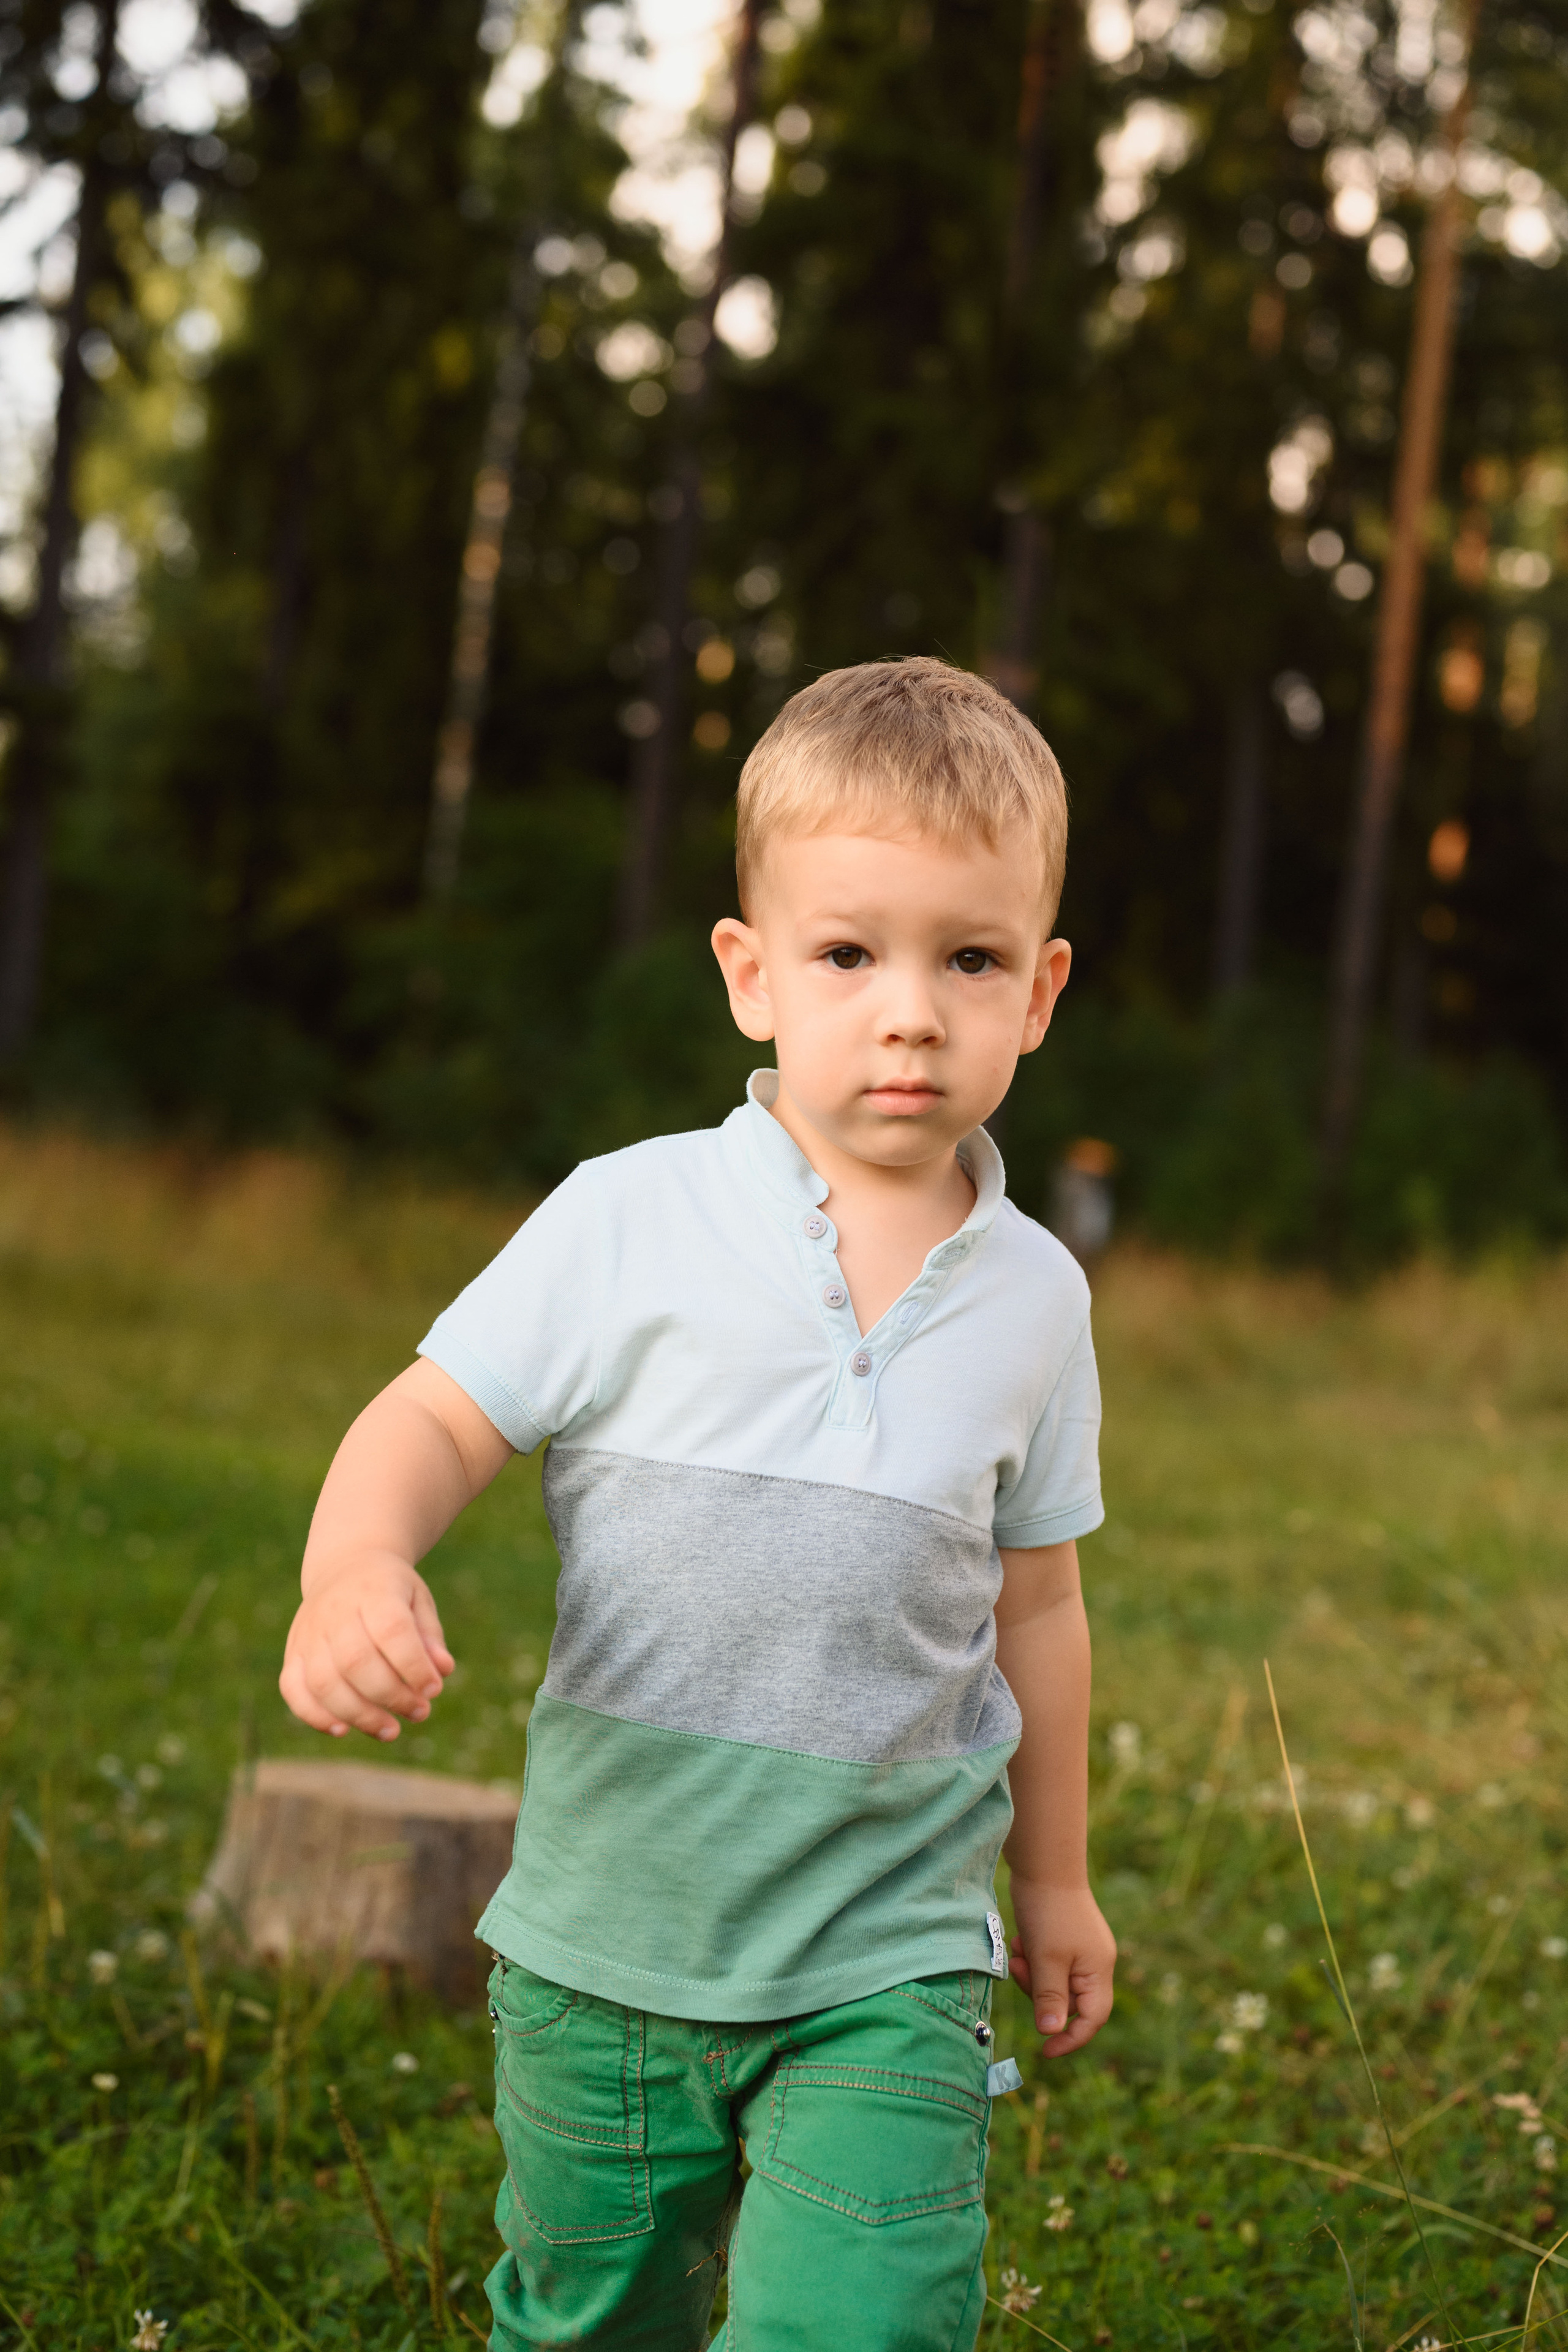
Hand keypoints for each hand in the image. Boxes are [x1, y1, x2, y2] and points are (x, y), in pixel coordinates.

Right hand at [279, 1552, 453, 1742]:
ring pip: (323, 1681)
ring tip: (391, 1731)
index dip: (414, 1666)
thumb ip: (430, 1636)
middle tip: (419, 1712)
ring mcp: (309, 1632)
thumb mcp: (418, 1600)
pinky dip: (315, 1715)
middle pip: (356, 1661)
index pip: (392, 1630)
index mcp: (374, 1590)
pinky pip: (293, 1689)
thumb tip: (442, 1670)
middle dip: (391, 1696)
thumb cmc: (390, 1591)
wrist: (344, 1566)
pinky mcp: (294, 1652)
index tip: (434, 1689)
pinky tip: (343, 1730)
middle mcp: (335, 1610)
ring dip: (358, 1715)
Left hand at [1007, 1876, 1115, 2056]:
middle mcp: (1094, 1963)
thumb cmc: (1048, 1913)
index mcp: (1098, 1971)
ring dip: (1031, 1974)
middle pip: (1068, 2002)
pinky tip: (1021, 1939)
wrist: (1044, 1864)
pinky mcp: (1064, 1937)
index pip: (1091, 2019)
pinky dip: (1032, 1958)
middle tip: (1019, 1967)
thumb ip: (1050, 1999)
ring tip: (1018, 1950)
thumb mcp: (1046, 1960)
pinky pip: (1047, 1962)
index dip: (1070, 2039)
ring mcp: (1080, 1949)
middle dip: (1039, 1992)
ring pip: (1054, 1982)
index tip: (1044, 2052)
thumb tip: (1051, 2033)